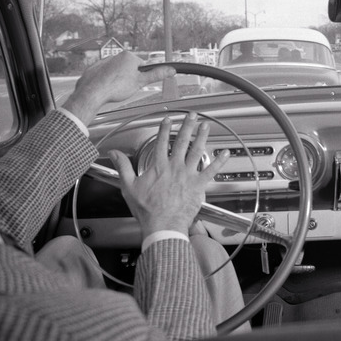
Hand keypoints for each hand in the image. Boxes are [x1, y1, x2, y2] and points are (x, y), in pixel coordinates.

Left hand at [63, 51, 175, 125]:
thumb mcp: (141, 82)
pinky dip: (106, 81)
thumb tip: (171, 70)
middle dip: (130, 78)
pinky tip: (106, 88)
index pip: (142, 66)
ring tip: (115, 90)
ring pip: (117, 72)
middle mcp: (116, 55)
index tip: (138, 83)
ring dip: (118, 80)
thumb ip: (156, 75)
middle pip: (129, 68)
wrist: (92, 92)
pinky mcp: (95, 68)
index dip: (141, 77)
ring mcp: (104, 61)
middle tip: (127, 88)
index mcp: (129, 56)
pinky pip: (104, 74)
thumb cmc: (115, 87)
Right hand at [109, 113, 228, 237]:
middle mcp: (175, 167)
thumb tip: (114, 153)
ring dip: (202, 136)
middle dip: (187, 126)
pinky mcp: (198, 185)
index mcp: (158, 166)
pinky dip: (219, 161)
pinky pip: (211, 170)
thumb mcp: (129, 186)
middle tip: (192, 115)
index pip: (161, 141)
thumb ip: (123, 167)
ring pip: (197, 151)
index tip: (168, 119)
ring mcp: (188, 175)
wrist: (162, 224)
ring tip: (206, 126)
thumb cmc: (147, 209)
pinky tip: (226, 153)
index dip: (165, 128)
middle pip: (182, 141)